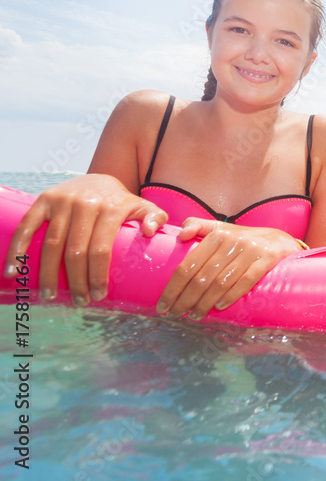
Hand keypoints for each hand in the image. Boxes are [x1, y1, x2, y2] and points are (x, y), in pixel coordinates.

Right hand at [3, 174, 166, 305]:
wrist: (99, 179)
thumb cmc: (122, 203)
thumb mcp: (143, 208)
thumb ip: (156, 218)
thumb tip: (151, 232)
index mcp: (111, 207)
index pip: (101, 248)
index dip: (97, 275)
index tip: (98, 296)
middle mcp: (86, 202)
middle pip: (76, 251)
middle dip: (76, 281)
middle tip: (79, 301)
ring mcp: (62, 200)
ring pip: (51, 243)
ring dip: (48, 274)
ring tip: (50, 296)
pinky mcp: (44, 199)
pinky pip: (27, 226)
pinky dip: (18, 249)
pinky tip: (13, 271)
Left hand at [156, 219, 300, 319]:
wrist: (281, 240)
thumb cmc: (244, 239)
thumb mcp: (221, 229)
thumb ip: (199, 226)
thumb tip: (180, 234)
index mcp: (217, 235)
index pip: (188, 265)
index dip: (173, 288)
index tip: (163, 305)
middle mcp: (232, 241)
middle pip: (202, 277)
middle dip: (185, 300)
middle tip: (176, 314)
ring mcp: (251, 250)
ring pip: (221, 282)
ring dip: (205, 303)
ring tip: (194, 315)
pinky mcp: (268, 259)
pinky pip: (246, 281)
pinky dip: (231, 296)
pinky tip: (219, 307)